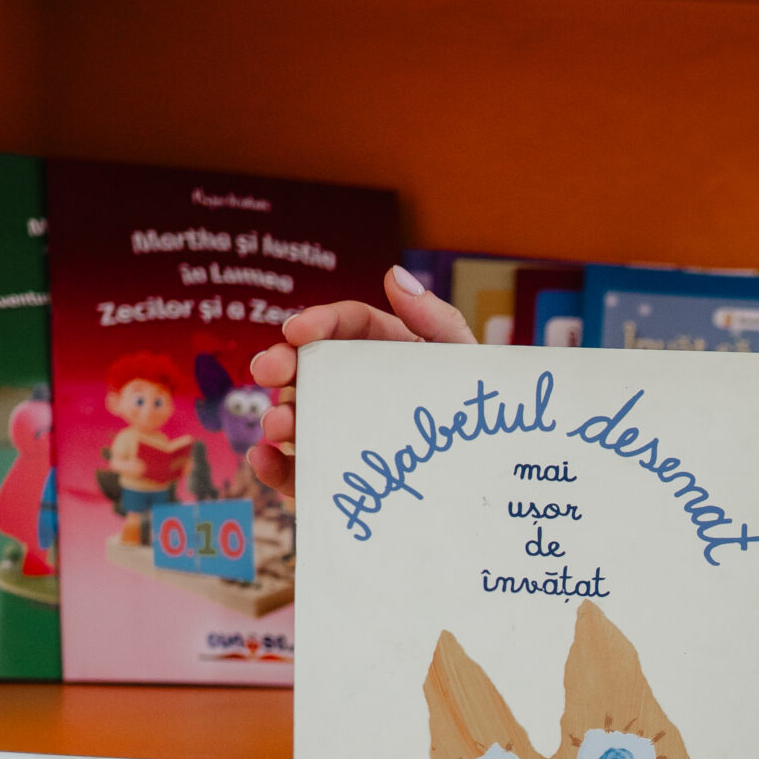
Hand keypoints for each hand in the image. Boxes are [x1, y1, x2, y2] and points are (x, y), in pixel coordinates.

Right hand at [246, 263, 474, 500]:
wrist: (496, 484)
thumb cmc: (482, 416)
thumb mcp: (468, 366)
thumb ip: (438, 320)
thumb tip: (394, 274)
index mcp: (389, 353)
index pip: (347, 327)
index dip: (319, 323)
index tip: (298, 331)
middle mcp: (359, 389)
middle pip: (311, 369)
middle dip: (283, 365)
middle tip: (268, 370)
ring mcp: (344, 433)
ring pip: (300, 419)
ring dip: (279, 417)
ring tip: (277, 424)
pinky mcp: (337, 478)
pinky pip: (300, 474)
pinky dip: (275, 467)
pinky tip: (262, 458)